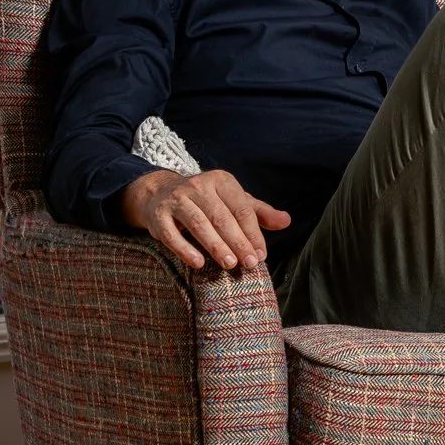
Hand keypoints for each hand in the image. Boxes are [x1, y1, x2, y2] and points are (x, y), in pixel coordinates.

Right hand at [119, 168, 290, 271]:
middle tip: (250, 263)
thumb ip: (258, 213)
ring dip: (216, 245)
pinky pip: (171, 234)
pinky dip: (185, 249)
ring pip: (198, 223)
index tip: (261, 255)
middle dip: (238, 241)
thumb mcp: (232, 201)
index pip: (241, 208)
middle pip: (222, 217)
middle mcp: (198, 186)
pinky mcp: (158, 215)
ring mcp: (176, 199)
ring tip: (230, 264)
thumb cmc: (205, 201)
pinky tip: (198, 263)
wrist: (160, 193)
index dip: (253, 233)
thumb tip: (287, 221)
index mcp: (221, 181)